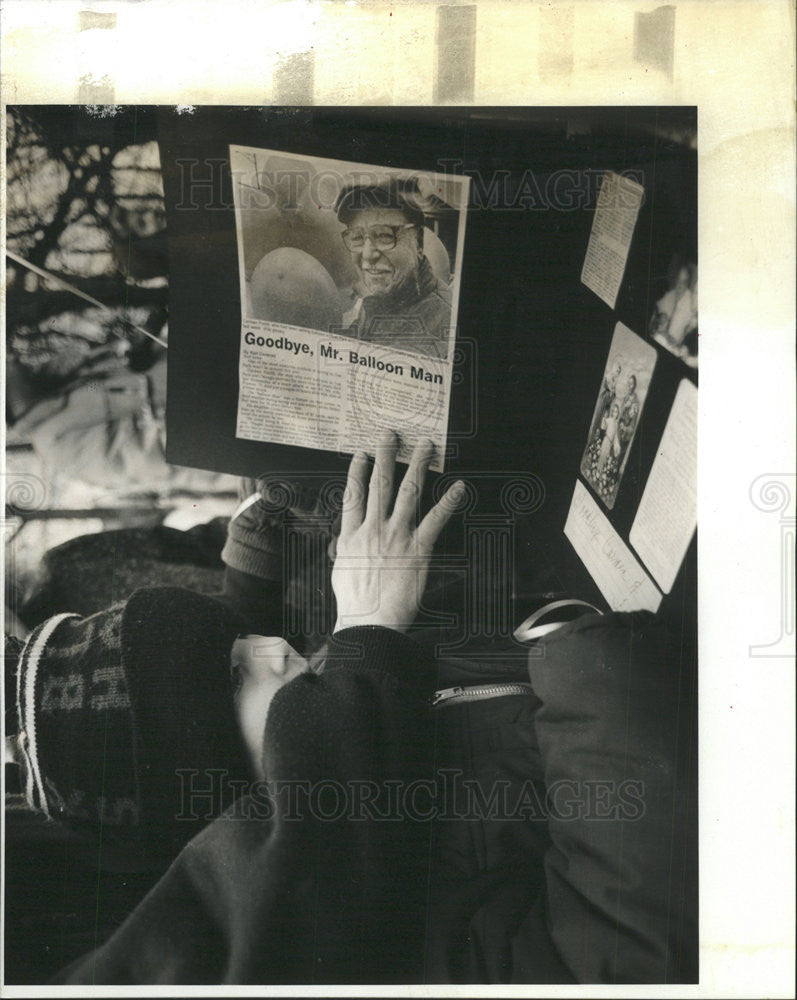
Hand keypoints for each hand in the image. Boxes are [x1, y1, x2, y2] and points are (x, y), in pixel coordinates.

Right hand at [331, 431, 464, 633]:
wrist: (369, 621)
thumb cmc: (355, 601)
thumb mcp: (342, 569)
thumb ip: (346, 549)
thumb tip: (348, 541)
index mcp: (352, 535)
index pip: (354, 495)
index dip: (357, 471)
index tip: (361, 454)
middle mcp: (373, 529)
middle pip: (380, 485)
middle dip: (385, 456)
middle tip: (390, 435)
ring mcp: (397, 536)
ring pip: (407, 493)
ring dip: (417, 466)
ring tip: (424, 446)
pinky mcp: (418, 549)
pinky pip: (435, 520)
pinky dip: (448, 502)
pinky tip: (458, 487)